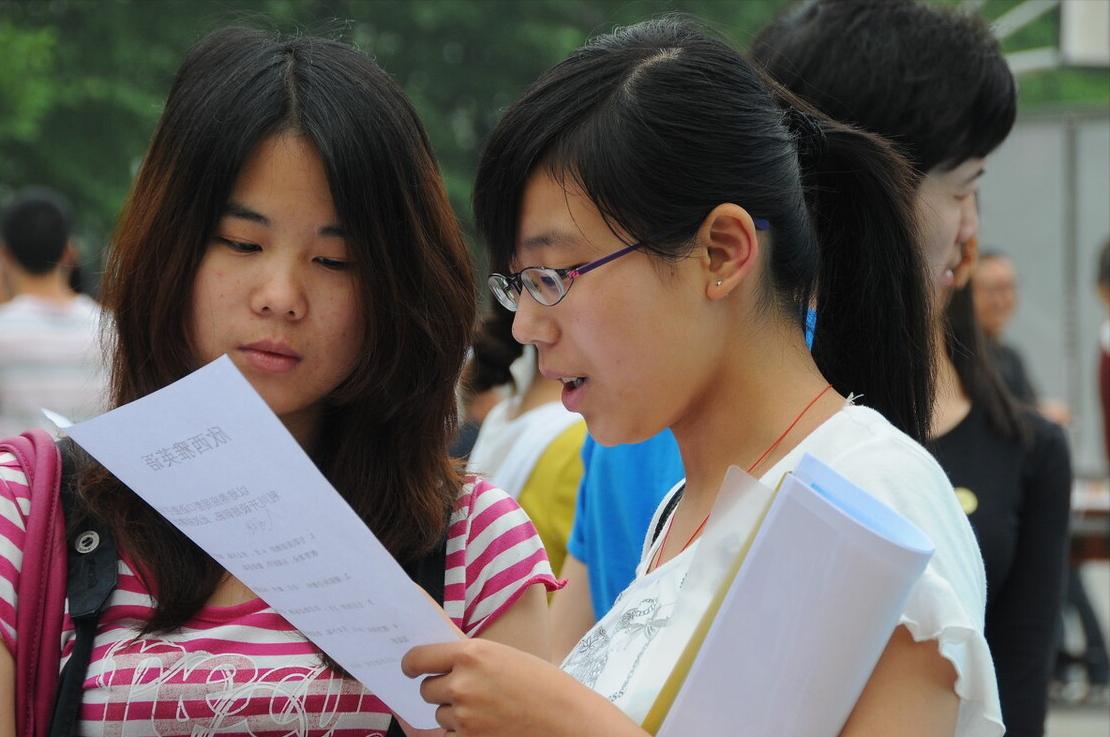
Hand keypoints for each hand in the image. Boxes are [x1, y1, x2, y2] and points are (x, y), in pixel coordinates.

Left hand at [401, 639, 641, 736]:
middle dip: (439, 690)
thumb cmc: (543, 685)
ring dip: (452, 713)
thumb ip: (471, 659)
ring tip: (484, 710)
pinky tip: (470, 727)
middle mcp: (462, 684)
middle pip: (426, 688)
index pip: (419, 657)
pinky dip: (452, 734)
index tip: (410, 667)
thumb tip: (438, 662)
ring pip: (438, 714)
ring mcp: (464, 717)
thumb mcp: (505, 657)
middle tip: (462, 691)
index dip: (411, 664)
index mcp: (471, 653)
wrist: (567, 719)